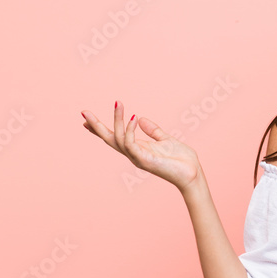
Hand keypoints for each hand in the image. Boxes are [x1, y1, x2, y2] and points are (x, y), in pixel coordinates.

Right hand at [80, 101, 202, 192]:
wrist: (193, 174)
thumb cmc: (181, 160)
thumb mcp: (166, 139)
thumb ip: (153, 130)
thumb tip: (139, 118)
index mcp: (138, 148)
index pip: (114, 137)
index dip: (100, 129)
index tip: (85, 118)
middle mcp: (134, 154)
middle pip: (109, 139)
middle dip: (96, 126)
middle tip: (84, 112)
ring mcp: (138, 158)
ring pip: (118, 138)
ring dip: (117, 120)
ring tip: (118, 103)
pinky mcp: (144, 160)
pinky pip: (131, 144)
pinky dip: (130, 131)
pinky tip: (133, 118)